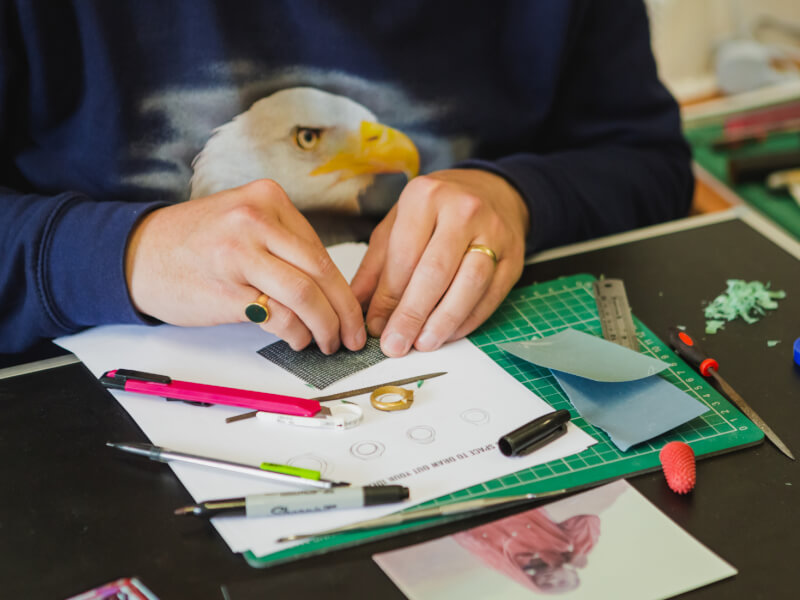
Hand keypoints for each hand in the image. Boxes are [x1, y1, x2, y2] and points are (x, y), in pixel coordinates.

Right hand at [125, 179, 365, 353]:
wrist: (138, 254)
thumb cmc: (196, 244)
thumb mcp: (243, 222)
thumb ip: (284, 244)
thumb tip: (331, 290)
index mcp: (267, 198)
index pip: (320, 250)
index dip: (343, 288)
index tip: (353, 311)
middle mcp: (255, 220)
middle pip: (319, 272)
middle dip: (345, 311)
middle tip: (353, 335)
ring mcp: (239, 253)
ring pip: (305, 294)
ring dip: (326, 326)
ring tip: (329, 342)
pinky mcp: (226, 289)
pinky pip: (278, 316)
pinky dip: (297, 333)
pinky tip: (299, 340)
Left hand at [351, 169, 528, 356]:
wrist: (492, 192)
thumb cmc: (438, 210)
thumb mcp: (398, 224)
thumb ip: (376, 266)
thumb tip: (357, 306)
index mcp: (426, 196)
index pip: (404, 256)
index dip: (388, 297)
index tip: (375, 326)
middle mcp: (463, 210)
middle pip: (435, 272)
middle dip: (412, 314)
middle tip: (395, 344)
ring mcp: (494, 233)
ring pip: (469, 285)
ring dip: (443, 321)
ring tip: (422, 343)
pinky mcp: (514, 257)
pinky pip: (491, 296)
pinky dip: (468, 320)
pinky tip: (448, 333)